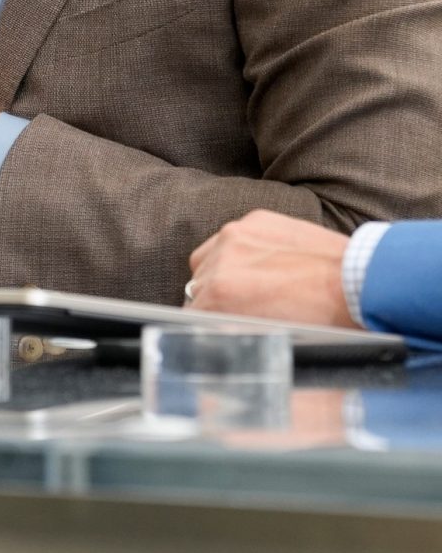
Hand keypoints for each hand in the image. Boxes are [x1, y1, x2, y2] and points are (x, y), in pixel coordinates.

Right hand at [186, 209, 354, 327]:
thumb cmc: (323, 318)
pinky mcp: (255, 219)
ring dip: (223, 269)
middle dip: (216, 296)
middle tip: (246, 307)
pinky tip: (269, 261)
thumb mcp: (267, 332)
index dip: (209, 319)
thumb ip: (232, 323)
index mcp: (220, 294)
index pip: (192, 311)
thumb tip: (218, 324)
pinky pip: (233, 237)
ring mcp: (236, 235)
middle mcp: (220, 261)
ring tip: (255, 282)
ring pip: (208, 256)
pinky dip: (244, 249)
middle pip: (197, 284)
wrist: (359, 284)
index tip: (222, 323)